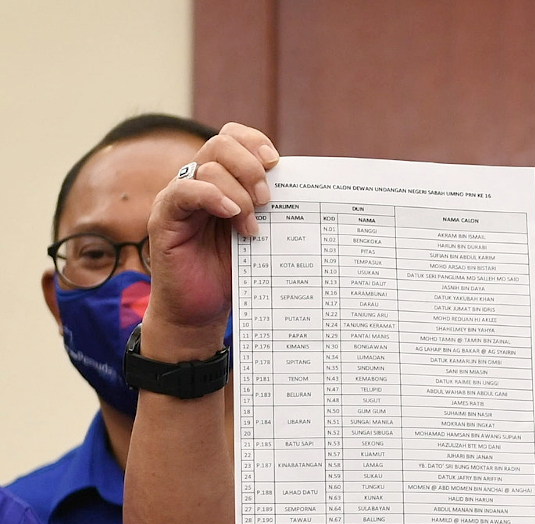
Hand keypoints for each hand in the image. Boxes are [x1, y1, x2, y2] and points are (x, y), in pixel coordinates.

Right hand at [145, 123, 278, 352]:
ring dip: (238, 192)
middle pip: (221, 143)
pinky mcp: (164, 217)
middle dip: (250, 166)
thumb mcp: (259, 233)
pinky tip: (231, 214)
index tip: (277, 163)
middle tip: (266, 200)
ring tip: (250, 225)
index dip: (254, 142)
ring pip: (208, 166)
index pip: (233, 137)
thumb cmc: (232, 271)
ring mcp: (179, 197)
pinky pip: (184, 191)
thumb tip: (303, 188)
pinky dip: (212, 196)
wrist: (202, 309)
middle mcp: (198, 181)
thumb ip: (270, 208)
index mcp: (222, 178)